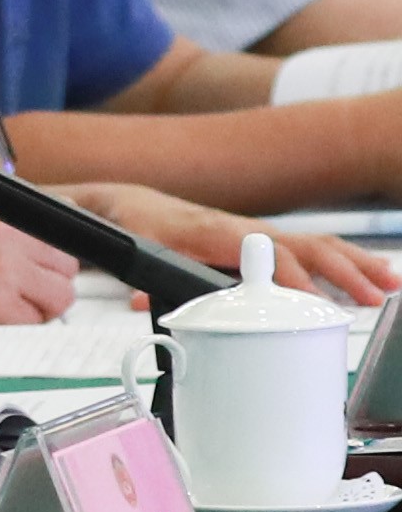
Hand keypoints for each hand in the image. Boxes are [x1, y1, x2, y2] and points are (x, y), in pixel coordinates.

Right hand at [0, 203, 77, 336]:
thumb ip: (4, 222)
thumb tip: (54, 219)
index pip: (61, 226)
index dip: (53, 252)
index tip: (42, 264)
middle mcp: (3, 241)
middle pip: (67, 265)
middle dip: (49, 281)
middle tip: (21, 290)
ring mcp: (3, 275)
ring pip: (61, 296)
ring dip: (41, 307)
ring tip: (9, 306)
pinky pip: (36, 322)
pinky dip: (20, 326)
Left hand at [61, 182, 390, 306]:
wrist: (134, 205)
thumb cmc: (141, 229)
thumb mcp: (141, 254)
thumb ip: (149, 278)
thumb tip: (148, 304)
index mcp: (221, 233)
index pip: (271, 256)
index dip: (296, 281)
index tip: (317, 305)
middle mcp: (248, 230)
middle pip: (307, 247)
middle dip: (343, 273)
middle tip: (371, 298)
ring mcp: (259, 233)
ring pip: (317, 245)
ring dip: (354, 264)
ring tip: (387, 285)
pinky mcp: (264, 240)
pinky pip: (311, 247)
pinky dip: (343, 259)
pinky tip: (368, 274)